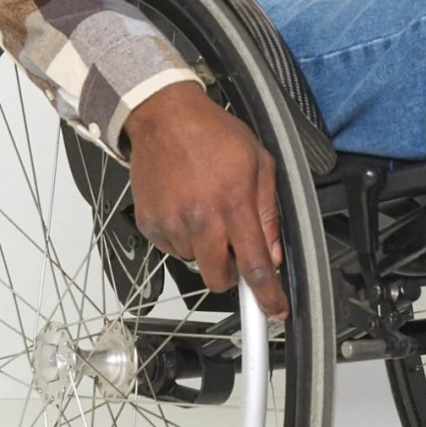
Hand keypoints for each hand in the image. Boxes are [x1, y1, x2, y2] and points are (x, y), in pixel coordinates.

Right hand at [123, 81, 288, 318]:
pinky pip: (171, 248)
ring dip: (204, 247)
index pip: (256, 266)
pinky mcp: (150, 224)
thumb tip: (273, 252)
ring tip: (204, 208)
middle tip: (231, 246)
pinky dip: (181, 237)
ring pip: (195, 262)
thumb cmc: (213, 134)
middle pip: (219, 279)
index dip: (268, 295)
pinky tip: (184, 207)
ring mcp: (172, 224)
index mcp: (234, 205)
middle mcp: (201, 220)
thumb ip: (269, 212)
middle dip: (230, 272)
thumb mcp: (260, 163)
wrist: (165, 116)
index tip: (275, 310)